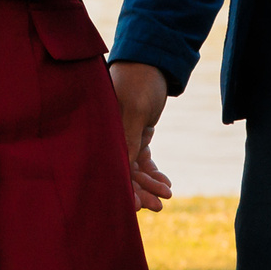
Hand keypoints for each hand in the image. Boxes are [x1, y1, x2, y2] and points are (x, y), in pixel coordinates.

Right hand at [110, 61, 172, 210]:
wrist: (153, 62)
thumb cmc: (140, 81)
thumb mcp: (136, 108)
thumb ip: (128, 138)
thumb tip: (124, 170)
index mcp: (102, 128)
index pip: (109, 163)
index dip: (122, 185)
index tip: (135, 206)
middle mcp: (109, 134)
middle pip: (122, 169)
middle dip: (140, 190)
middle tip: (158, 206)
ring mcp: (122, 135)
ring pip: (134, 167)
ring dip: (150, 183)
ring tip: (167, 195)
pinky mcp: (136, 134)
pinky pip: (143, 159)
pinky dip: (154, 172)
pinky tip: (167, 183)